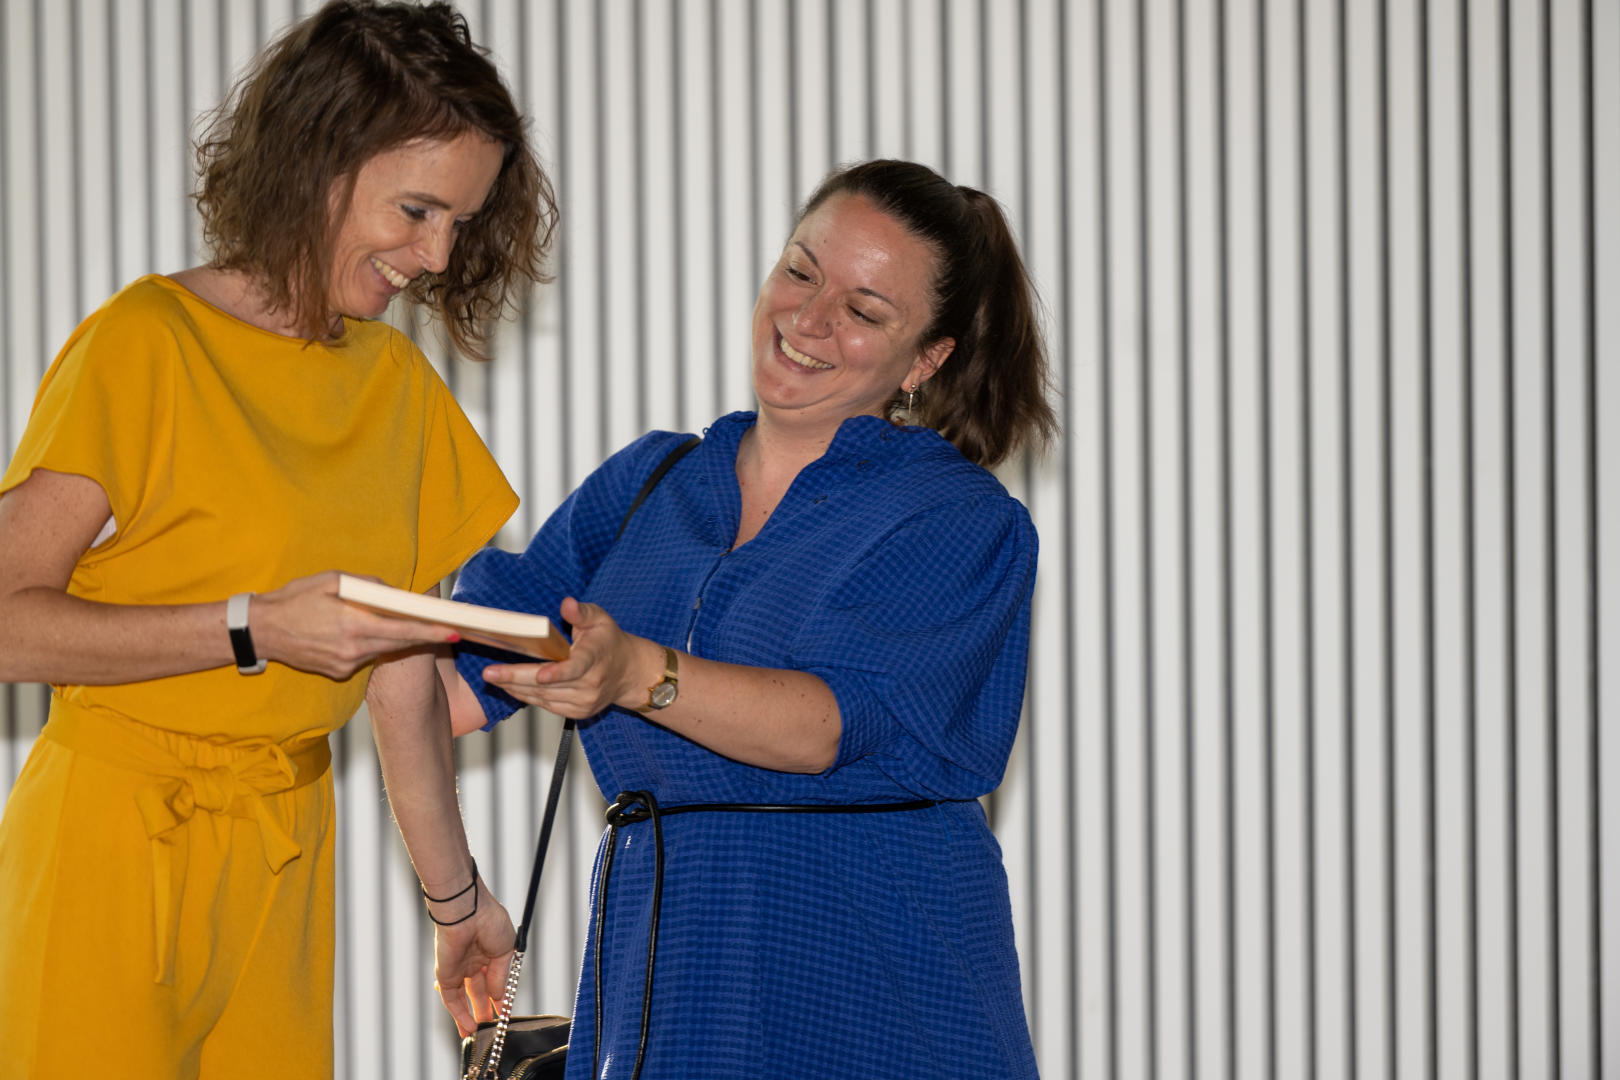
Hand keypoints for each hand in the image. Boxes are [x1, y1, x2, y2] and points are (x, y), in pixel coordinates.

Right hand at [252, 571, 460, 679]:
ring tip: (401, 623)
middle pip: (398, 643)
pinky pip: (364, 657)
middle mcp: (353, 649)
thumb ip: (365, 585)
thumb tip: (392, 591)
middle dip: (423, 636)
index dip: (430, 632)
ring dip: (393, 638)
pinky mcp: (337, 672)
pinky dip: (369, 644)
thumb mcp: (330, 580)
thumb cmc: (294, 599)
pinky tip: (360, 633)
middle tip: (447, 629)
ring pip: (382, 650)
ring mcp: (345, 664)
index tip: (454, 632)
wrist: (260, 631)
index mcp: (353, 624)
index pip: (402, 630)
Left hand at [432, 879, 516, 1037]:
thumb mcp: (505, 950)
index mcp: (488, 951)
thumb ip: (500, 976)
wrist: (467, 911)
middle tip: (491, 1028)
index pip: (494, 979)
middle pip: (478, 992)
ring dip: (470, 1017)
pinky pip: (452, 999)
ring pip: (463, 999)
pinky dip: (459, 1014)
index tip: (505, 1011)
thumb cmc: (489, 920)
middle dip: (484, 1010)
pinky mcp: (445, 975)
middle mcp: (472, 961)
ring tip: (478, 1035)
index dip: (500, 996)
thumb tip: (498, 995)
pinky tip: (468, 1028)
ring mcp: (458, 969)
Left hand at [481, 597, 656, 717]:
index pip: (575, 668)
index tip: (539, 674)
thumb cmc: (609, 641)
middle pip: (549, 685)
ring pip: (543, 698)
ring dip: (516, 688)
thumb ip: (581, 612)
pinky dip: (527, 697)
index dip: (557, 672)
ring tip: (494, 678)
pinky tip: (511, 687)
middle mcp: (590, 684)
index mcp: (595, 658)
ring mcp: (584, 701)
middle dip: (516, 679)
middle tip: (489, 673)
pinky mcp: (578, 712)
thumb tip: (567, 604)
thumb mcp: (600, 619)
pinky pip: (547, 706)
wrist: (628, 672)